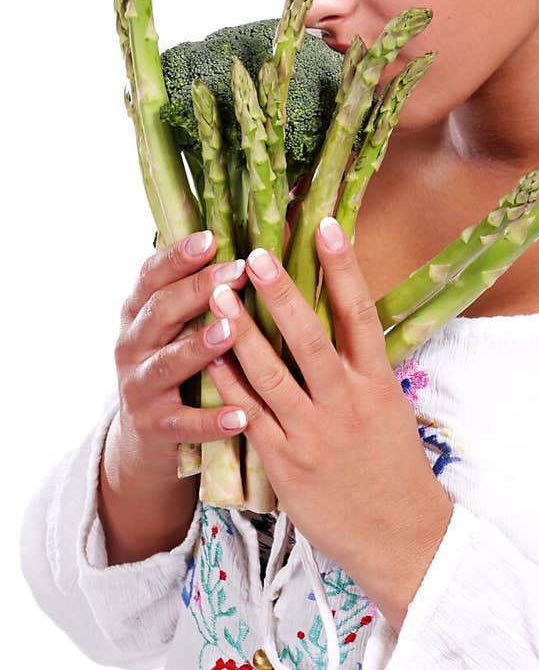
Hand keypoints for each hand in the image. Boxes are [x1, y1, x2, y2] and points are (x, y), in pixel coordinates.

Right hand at [113, 229, 250, 483]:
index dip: (178, 255)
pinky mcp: (153, 427)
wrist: (147, 437)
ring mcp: (140, 387)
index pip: (151, 274)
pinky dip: (211, 421)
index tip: (211, 237)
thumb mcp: (184, 323)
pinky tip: (242, 416)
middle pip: (160, 310)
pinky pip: (183, 423)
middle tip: (237, 273)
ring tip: (231, 331)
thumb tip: (275, 232)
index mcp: (140, 312)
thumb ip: (212, 287)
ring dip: (199, 346)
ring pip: (168, 363)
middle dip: (197, 290)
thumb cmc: (182, 363)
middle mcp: (132, 345)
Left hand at [206, 217, 453, 628]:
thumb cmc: (392, 465)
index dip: (343, 268)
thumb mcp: (388, 406)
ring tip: (217, 293)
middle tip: (255, 253)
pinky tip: (211, 355)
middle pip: (310, 336)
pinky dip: (229, 383)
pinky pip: (250, 415)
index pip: (360, 313)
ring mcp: (314, 432)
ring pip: (271, 372)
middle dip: (281, 292)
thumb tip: (343, 315)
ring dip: (241, 330)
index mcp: (377, 381)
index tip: (326, 226)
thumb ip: (361, 365)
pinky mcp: (286, 461)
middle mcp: (347, 401)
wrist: (399, 534)